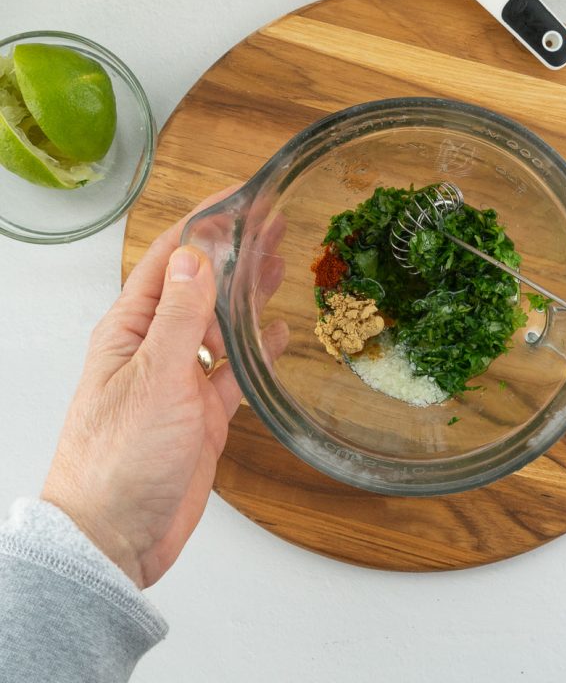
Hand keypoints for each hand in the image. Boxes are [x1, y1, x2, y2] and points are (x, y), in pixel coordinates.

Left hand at [41, 191, 285, 588]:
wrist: (115, 538)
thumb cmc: (118, 460)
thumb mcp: (153, 379)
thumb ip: (178, 317)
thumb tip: (193, 256)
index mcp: (130, 330)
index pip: (167, 259)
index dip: (202, 224)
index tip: (237, 199)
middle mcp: (153, 349)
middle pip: (197, 287)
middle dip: (232, 254)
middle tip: (271, 224)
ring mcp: (177, 382)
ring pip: (218, 325)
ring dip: (246, 296)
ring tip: (278, 265)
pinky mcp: (199, 415)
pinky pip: (231, 372)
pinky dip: (254, 351)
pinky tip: (276, 334)